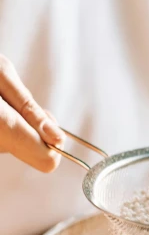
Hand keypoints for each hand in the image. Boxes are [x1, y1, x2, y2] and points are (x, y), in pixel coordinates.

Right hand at [0, 55, 63, 171]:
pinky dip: (2, 124)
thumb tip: (58, 137)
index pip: (46, 159)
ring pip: (16, 144)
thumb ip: (30, 108)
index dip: (52, 141)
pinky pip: (3, 139)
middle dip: (32, 128)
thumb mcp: (2, 75)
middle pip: (32, 151)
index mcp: (3, 127)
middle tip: (12, 100)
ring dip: (15, 123)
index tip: (46, 122)